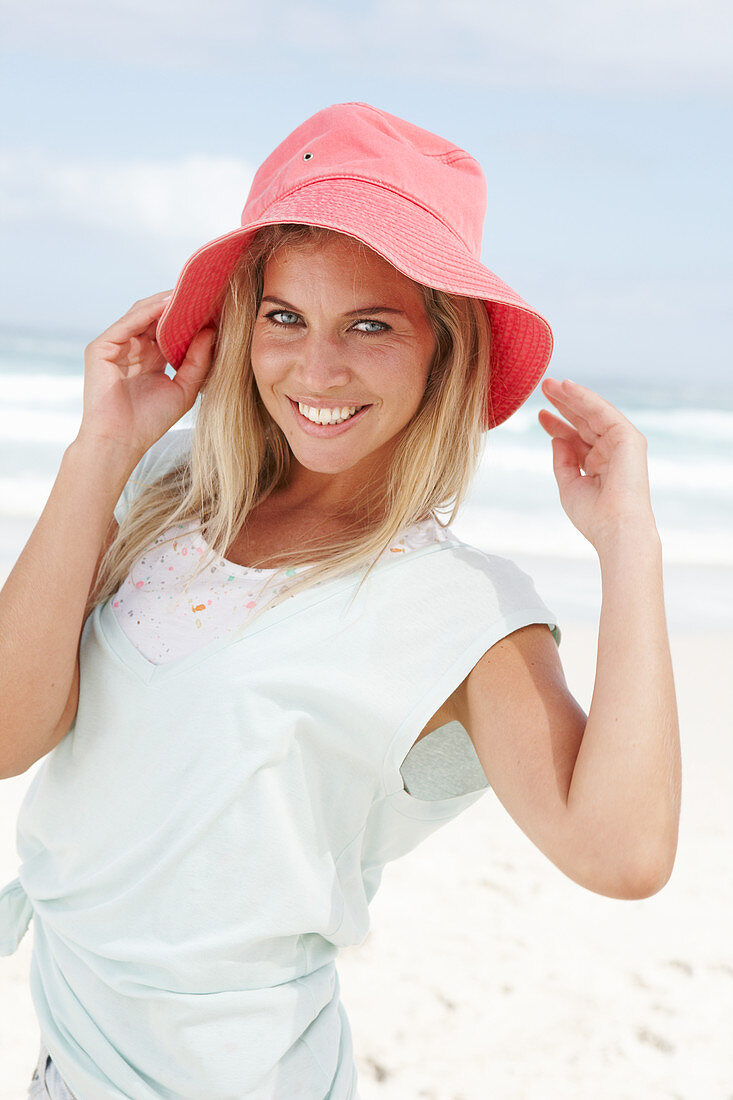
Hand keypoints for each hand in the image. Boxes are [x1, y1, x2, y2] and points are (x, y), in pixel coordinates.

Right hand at [77, 290, 215, 459]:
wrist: (121, 441)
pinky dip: (148, 312)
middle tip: (206, 292)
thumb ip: (198, 360)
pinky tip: (168, 305)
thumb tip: (212, 331)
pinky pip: (128, 323)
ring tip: (191, 293)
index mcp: (151, 357)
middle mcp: (133, 348)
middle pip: (157, 316)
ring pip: (142, 314)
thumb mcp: (184, 388)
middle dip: (180, 305)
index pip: (171, 329)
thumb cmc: (150, 421)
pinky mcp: (101, 347)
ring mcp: (115, 346)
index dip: (190, 318)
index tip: (216, 306)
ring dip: (166, 303)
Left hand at [538, 378, 657, 552]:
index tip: (539, 415)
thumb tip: (556, 439)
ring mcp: (622, 443)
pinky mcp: (628, 437)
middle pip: (583, 421)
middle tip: (543, 388)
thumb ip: (562, 461)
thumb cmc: (594, 516)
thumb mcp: (569, 486)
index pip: (576, 439)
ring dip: (571, 396)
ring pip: (592, 413)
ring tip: (549, 384)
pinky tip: (567, 387)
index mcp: (599, 465)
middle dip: (563, 404)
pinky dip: (584, 398)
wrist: (615, 529)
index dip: (557, 425)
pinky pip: (602, 411)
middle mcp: (612, 451)